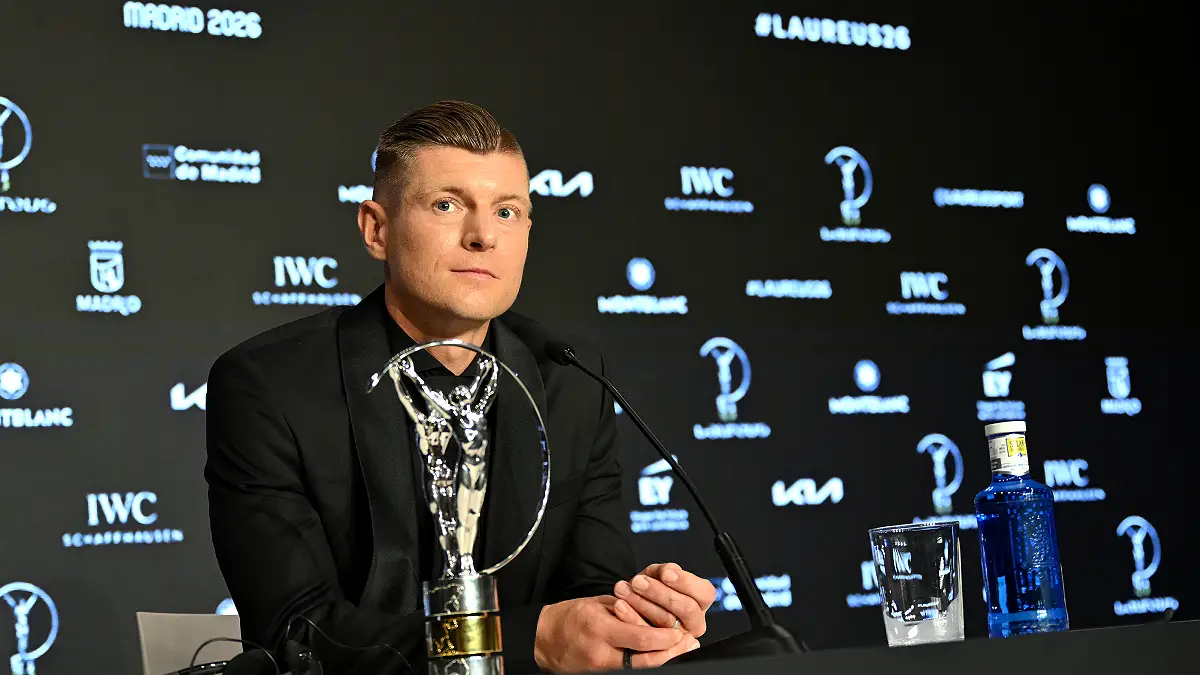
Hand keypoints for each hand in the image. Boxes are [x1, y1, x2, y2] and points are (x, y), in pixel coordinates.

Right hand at [533, 596, 700, 671]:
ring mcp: (600, 669)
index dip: (665, 637)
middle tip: (689, 644)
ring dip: (662, 661)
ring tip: (679, 652)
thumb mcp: (597, 604)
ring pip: (639, 669)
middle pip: (645, 660)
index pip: (641, 637)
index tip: (681, 631)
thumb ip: (625, 610)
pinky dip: (645, 665)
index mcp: (600, 628)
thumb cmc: (570, 617)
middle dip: (670, 653)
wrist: (543, 639)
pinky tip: (658, 657)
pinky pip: (628, 671)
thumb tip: (655, 615)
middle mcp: (601, 652)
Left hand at [611, 562, 716, 636]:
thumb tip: (668, 571)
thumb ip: (664, 571)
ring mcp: (679, 638)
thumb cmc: (648, 590)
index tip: (665, 573)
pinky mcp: (660, 649)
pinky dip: (631, 618)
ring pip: (666, 622)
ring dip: (642, 603)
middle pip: (687, 608)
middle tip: (638, 582)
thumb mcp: (657, 576)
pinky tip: (619, 605)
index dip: (686, 582)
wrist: (630, 606)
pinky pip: (648, 637)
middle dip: (660, 593)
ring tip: (623, 589)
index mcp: (700, 603)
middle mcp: (694, 623)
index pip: (705, 593)